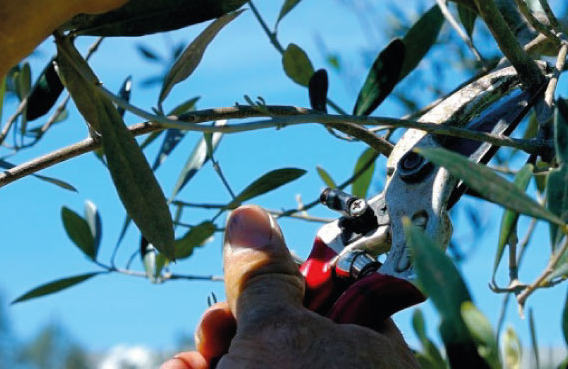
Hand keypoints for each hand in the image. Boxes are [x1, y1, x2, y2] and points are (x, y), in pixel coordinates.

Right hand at [160, 206, 418, 368]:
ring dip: (215, 354)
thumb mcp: (278, 334)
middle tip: (214, 326)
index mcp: (379, 354)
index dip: (287, 287)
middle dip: (238, 323)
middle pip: (289, 333)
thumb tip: (250, 214)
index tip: (251, 279)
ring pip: (261, 362)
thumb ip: (265, 276)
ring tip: (188, 359)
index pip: (335, 300)